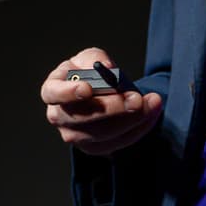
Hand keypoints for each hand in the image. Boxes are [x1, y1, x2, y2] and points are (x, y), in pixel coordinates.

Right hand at [39, 48, 165, 155]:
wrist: (102, 92)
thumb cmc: (91, 73)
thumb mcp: (91, 58)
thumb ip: (96, 59)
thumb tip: (107, 69)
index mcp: (53, 91)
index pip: (53, 93)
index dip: (68, 93)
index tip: (87, 89)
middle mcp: (59, 117)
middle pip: (81, 119)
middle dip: (112, 109)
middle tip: (135, 98)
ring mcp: (76, 136)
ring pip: (102, 134)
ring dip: (130, 119)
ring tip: (150, 102)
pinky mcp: (96, 148)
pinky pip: (118, 142)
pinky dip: (139, 127)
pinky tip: (152, 111)